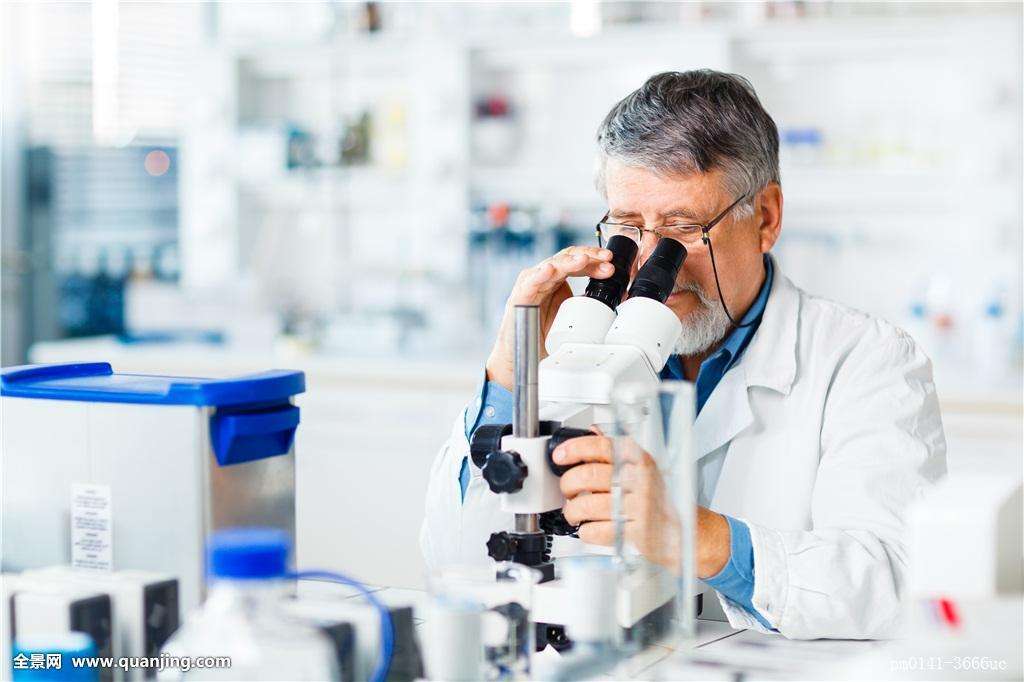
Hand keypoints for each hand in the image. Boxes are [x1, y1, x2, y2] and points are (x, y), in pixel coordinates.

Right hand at [485, 246, 613, 390]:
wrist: (519, 356)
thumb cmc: (541, 335)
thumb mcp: (572, 317)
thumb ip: (588, 304)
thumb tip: (618, 297)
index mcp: (556, 281)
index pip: (576, 261)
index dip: (594, 260)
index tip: (610, 264)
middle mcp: (543, 279)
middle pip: (566, 258)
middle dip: (588, 258)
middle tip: (606, 261)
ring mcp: (530, 286)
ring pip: (550, 266)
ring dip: (568, 262)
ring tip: (584, 260)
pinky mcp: (518, 299)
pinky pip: (529, 284)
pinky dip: (539, 275)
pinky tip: (549, 270)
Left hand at [552, 435, 730, 576]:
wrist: (686, 531)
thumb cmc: (661, 499)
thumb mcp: (644, 467)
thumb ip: (618, 450)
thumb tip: (592, 431)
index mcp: (641, 461)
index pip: (602, 446)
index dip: (575, 448)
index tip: (560, 455)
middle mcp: (641, 481)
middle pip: (589, 475)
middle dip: (568, 484)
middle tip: (567, 489)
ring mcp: (640, 508)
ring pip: (588, 505)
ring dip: (572, 510)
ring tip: (573, 511)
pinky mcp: (636, 534)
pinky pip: (597, 531)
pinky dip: (585, 531)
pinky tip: (589, 528)